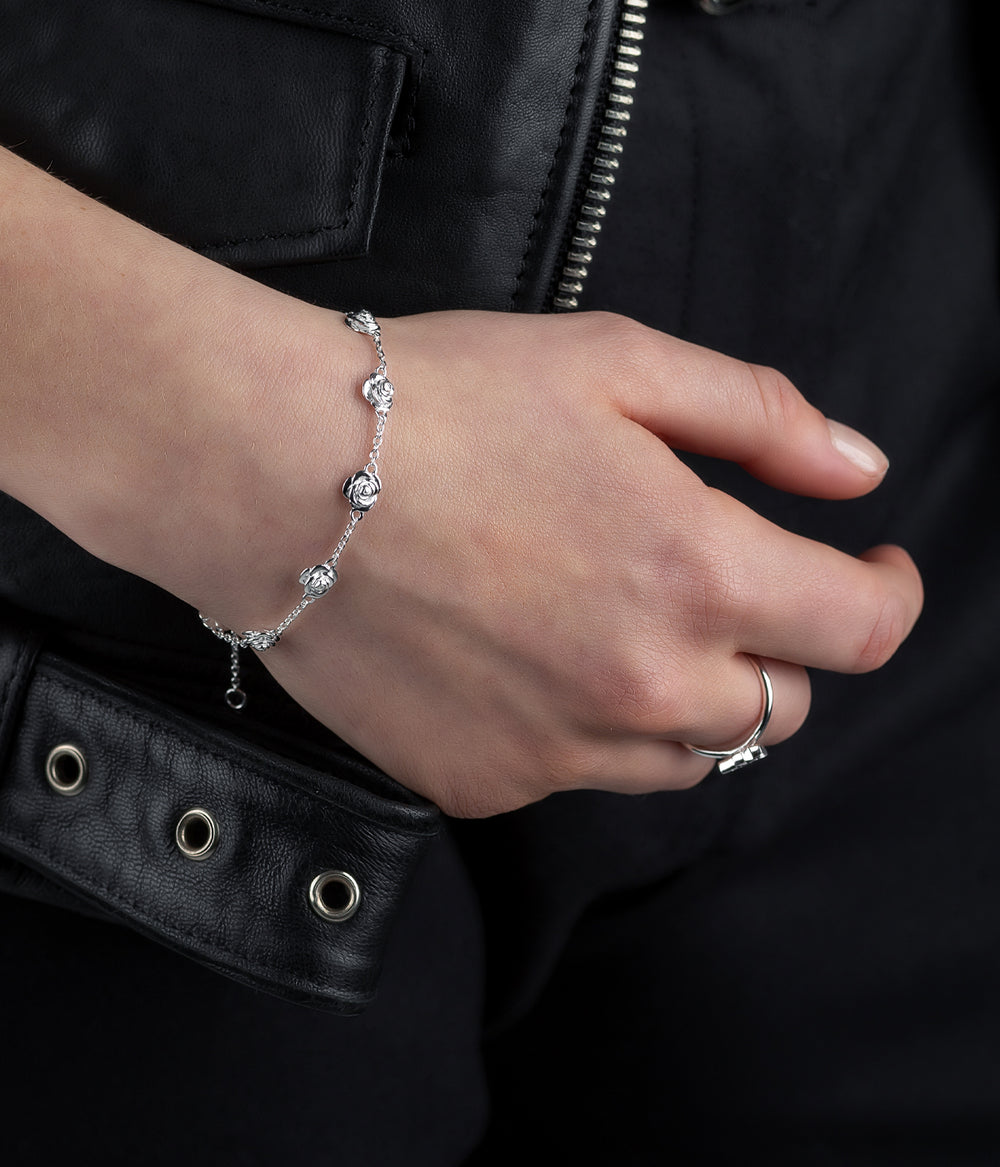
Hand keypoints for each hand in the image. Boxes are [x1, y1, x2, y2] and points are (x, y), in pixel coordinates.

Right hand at [0, 150, 920, 817]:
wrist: (275, 475)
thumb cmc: (442, 402)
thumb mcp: (617, 363)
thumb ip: (759, 416)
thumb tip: (858, 468)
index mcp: (694, 571)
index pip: (858, 631)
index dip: (889, 596)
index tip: (879, 569)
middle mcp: (641, 684)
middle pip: (779, 709)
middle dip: (779, 650)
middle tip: (728, 588)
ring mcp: (559, 750)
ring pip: (686, 759)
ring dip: (691, 700)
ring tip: (627, 626)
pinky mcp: (484, 781)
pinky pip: (578, 777)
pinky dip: (586, 729)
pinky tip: (529, 660)